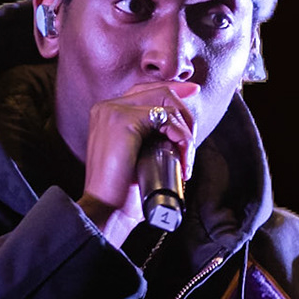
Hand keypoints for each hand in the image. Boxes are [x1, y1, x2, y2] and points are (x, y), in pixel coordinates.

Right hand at [76, 80, 199, 246]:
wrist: (105, 209)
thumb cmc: (122, 192)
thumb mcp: (137, 156)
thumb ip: (149, 136)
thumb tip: (177, 124)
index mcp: (107, 112)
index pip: (145, 89)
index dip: (172, 89)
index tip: (193, 92)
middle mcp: (107, 106)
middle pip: (159, 90)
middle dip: (185, 115)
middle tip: (189, 147)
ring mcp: (113, 110)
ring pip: (166, 102)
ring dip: (185, 132)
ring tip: (185, 159)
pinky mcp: (123, 120)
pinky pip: (166, 116)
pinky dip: (181, 136)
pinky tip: (181, 157)